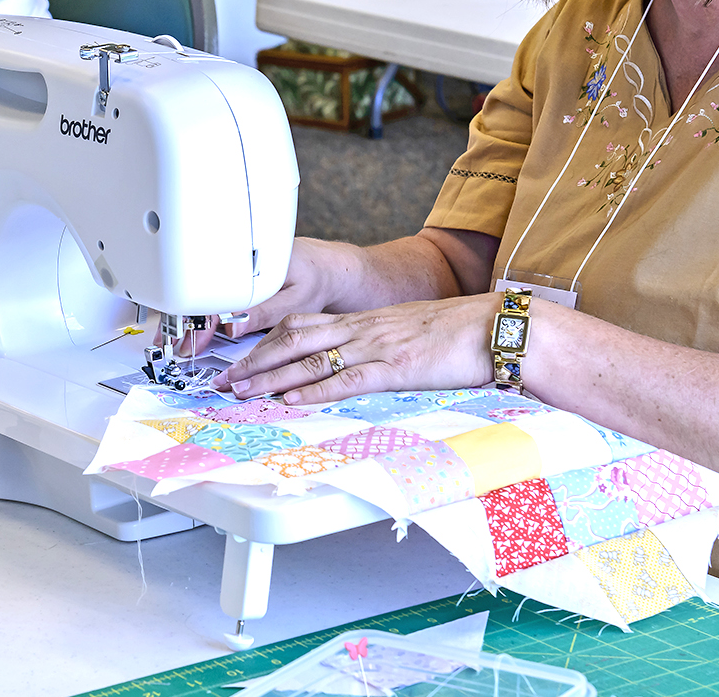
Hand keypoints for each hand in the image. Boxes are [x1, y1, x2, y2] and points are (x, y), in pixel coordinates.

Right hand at [172, 237, 344, 357]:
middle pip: (203, 295)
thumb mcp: (296, 301)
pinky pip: (215, 294)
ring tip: (173, 335)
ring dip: (189, 317)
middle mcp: (240, 264)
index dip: (199, 324)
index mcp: (252, 266)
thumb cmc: (318, 281)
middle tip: (170, 344)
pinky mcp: (239, 277)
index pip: (214, 298)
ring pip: (206, 295)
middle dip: (184, 322)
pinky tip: (191, 323)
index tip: (189, 343)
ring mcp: (237, 269)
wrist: (331, 267)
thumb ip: (264, 313)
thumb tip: (232, 326)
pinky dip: (202, 310)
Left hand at [217, 294, 500, 404]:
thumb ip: (375, 345)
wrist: (495, 327)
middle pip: (292, 339)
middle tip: (224, 380)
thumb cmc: (455, 334)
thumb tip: (349, 363)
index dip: (264, 341)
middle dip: (253, 361)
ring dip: (272, 377)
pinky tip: (293, 399)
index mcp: (362, 320)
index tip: (237, 358)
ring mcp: (376, 346)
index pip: (299, 325)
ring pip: (311, 358)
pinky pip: (347, 379)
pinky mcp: (396, 367)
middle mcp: (361, 328)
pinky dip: (315, 391)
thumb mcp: (404, 333)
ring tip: (243, 391)